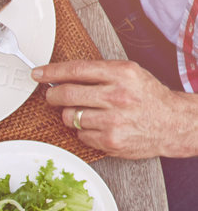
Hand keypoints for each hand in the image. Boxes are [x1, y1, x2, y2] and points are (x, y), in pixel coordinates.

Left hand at [35, 59, 197, 159]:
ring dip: (71, 115)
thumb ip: (99, 73)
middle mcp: (117, 96)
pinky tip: (99, 126)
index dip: (51, 72)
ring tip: (89, 113)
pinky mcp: (110, 141)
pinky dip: (84, 131)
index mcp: (122, 74)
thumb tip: (61, 75)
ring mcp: (113, 120)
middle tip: (53, 96)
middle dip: (53, 95)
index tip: (37, 73)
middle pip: (65, 94)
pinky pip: (80, 135)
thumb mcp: (130, 74)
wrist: (174, 123)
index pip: (75, 70)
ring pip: (68, 117)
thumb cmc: (149, 97)